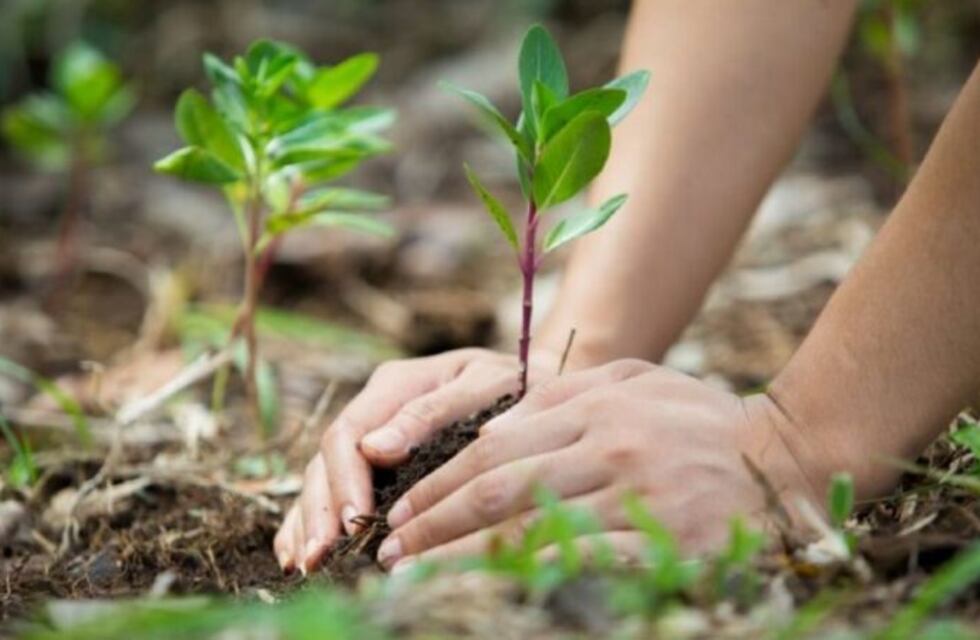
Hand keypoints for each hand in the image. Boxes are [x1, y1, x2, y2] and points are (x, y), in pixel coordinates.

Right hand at [274, 347, 561, 572]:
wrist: (534, 381)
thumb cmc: (515, 386)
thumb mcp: (483, 387)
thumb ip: (431, 413)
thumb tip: (375, 449)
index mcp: (396, 384)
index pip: (350, 433)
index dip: (345, 481)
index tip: (354, 522)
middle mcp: (375, 408)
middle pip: (328, 459)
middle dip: (321, 510)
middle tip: (320, 556)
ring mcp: (372, 433)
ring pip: (322, 476)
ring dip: (309, 520)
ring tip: (305, 563)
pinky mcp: (376, 459)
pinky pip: (333, 488)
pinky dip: (312, 519)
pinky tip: (298, 552)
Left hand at [374, 359, 824, 570]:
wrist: (792, 455)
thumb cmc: (703, 419)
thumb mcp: (635, 381)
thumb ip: (565, 396)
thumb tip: (492, 426)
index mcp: (595, 403)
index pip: (493, 446)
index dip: (438, 483)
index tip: (400, 511)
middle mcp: (609, 443)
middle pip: (497, 487)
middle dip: (432, 523)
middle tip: (389, 551)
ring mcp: (637, 492)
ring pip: (528, 529)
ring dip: (461, 558)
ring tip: (415, 578)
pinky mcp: (666, 539)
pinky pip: (581, 564)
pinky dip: (526, 579)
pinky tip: (493, 593)